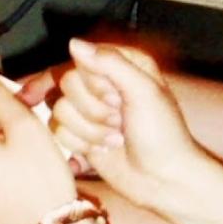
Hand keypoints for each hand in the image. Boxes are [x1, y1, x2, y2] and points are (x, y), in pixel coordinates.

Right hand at [52, 39, 209, 208]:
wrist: (164, 180)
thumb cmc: (163, 135)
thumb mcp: (144, 91)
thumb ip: (110, 63)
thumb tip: (73, 43)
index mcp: (121, 65)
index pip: (82, 58)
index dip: (93, 82)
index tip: (116, 99)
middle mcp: (102, 83)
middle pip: (66, 83)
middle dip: (93, 109)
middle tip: (120, 121)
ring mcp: (89, 109)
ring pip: (60, 109)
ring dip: (90, 130)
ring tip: (116, 139)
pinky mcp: (79, 133)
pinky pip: (58, 131)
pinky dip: (82, 144)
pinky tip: (104, 149)